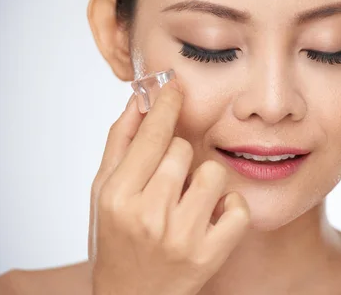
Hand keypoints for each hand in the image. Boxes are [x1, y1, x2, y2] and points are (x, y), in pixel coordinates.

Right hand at [88, 80, 249, 294]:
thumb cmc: (116, 239)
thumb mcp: (103, 193)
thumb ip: (120, 144)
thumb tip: (139, 100)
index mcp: (118, 196)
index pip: (151, 135)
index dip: (167, 105)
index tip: (176, 86)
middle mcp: (149, 215)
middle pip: (184, 150)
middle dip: (179, 156)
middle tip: (169, 179)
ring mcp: (182, 236)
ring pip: (213, 173)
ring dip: (204, 181)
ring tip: (188, 200)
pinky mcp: (210, 254)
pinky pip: (237, 207)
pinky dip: (229, 207)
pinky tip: (210, 217)